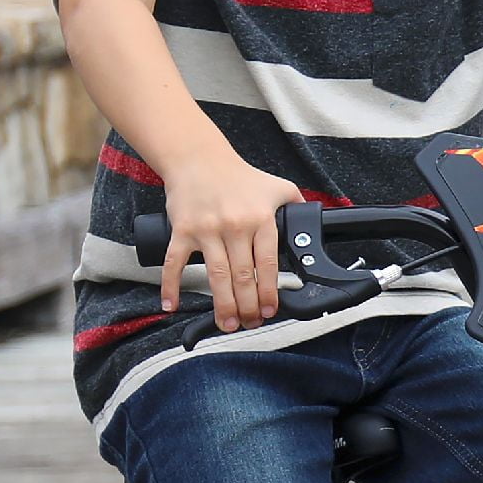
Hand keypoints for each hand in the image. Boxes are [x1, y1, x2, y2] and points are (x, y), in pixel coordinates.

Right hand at [164, 159, 309, 327]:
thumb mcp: (276, 187)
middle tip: (250, 323)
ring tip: (228, 323)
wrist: (198, 159)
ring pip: (216, 276)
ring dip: (222, 305)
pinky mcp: (182, 230)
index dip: (270, 291)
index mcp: (260, 219)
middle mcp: (235, 226)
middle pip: (242, 276)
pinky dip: (170, 285)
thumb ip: (295, 206)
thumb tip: (311, 224)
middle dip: (248, 306)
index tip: (270, 310)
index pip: (268, 264)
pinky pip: (174, 263)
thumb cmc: (238, 176)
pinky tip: (171, 304)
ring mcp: (207, 229)